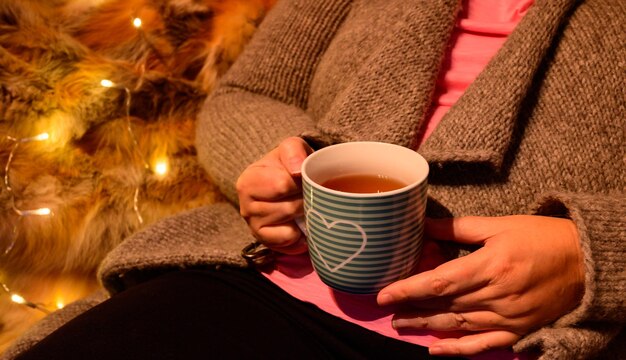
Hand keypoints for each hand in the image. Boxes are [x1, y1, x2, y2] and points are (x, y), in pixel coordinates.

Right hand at [236, 137, 312, 253]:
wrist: (285, 182)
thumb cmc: (288, 165)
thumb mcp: (291, 148)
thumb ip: (293, 151)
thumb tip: (297, 171)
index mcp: (249, 181)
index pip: (282, 185)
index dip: (301, 182)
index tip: (305, 178)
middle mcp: (246, 206)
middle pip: (289, 208)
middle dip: (305, 201)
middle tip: (308, 193)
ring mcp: (254, 227)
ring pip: (290, 227)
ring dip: (304, 217)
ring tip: (305, 206)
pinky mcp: (265, 242)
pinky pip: (289, 243)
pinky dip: (300, 235)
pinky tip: (300, 223)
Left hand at [377, 215, 584, 355]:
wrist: (586, 262)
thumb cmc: (541, 237)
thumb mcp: (500, 225)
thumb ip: (459, 228)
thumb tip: (424, 226)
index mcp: (489, 266)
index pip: (438, 281)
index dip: (407, 289)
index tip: (383, 294)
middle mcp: (495, 295)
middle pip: (443, 304)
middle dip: (411, 308)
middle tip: (386, 311)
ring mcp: (507, 317)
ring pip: (457, 324)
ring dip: (426, 326)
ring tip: (401, 325)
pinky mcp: (517, 330)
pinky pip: (482, 345)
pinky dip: (458, 350)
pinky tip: (436, 350)